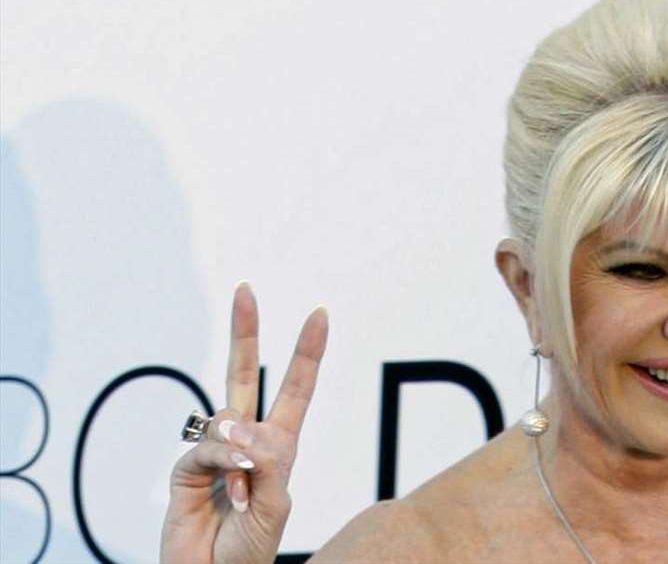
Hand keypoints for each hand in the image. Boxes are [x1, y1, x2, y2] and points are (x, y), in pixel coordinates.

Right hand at [160, 283, 327, 563]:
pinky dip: (223, 467)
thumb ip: (267, 461)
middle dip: (245, 331)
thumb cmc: (251, 548)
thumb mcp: (277, 503)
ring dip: (241, 454)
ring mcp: (216, 452)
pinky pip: (206, 448)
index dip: (307, 353)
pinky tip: (230, 492)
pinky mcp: (187, 467)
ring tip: (247, 491)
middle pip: (244, 375)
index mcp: (279, 446)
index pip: (295, 389)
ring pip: (227, 417)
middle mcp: (247, 442)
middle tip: (246, 290)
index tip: (319, 314)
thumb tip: (241, 429)